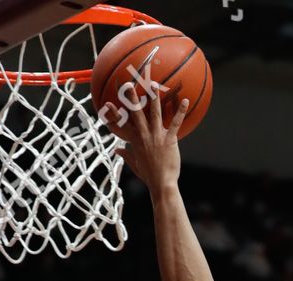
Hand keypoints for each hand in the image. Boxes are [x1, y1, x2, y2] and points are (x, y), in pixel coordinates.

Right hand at [118, 75, 189, 193]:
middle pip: (136, 113)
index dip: (113, 114)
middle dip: (131, 98)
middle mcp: (144, 135)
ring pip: (154, 113)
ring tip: (154, 84)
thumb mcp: (135, 165)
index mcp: (134, 141)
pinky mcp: (169, 140)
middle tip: (128, 84)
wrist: (162, 184)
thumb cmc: (149, 176)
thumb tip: (117, 150)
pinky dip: (181, 112)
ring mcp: (156, 136)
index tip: (106, 103)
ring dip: (154, 98)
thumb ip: (126, 155)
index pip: (121, 125)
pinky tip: (185, 101)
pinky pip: (176, 123)